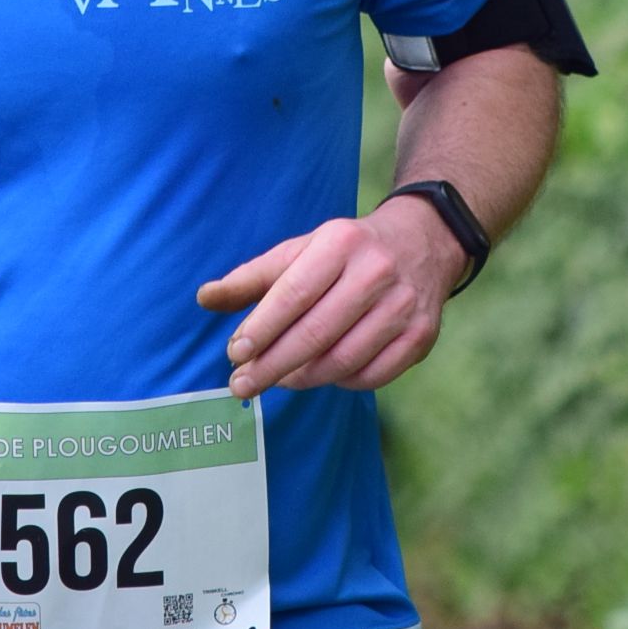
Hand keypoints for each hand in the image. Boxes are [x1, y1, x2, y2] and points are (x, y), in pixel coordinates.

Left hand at [192, 203, 462, 398]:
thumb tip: (205, 298)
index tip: (234, 354)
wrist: (421, 243)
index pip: (294, 294)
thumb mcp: (299, 251)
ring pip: (344, 360)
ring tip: (278, 379)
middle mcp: (376, 272)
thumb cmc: (344, 252)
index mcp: (340, 243)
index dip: (261, 328)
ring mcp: (404, 306)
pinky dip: (341, 382)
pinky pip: (373, 375)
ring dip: (303, 377)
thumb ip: (251, 278)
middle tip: (241, 385)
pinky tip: (320, 375)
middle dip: (272, 365)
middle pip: (316, 333)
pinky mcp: (422, 336)